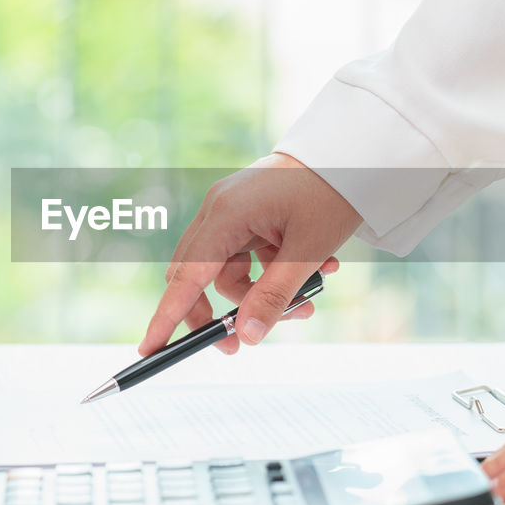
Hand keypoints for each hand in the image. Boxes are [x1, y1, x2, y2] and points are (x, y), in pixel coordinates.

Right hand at [138, 153, 361, 356]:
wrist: (354, 155)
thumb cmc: (331, 193)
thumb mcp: (307, 251)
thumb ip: (275, 296)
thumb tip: (247, 336)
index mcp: (226, 213)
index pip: (186, 275)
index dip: (167, 316)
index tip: (150, 349)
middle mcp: (219, 210)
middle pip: (199, 276)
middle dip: (223, 311)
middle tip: (240, 344)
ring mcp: (232, 211)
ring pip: (229, 272)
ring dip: (263, 294)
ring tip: (308, 303)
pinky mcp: (249, 215)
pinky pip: (248, 258)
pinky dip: (274, 274)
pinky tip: (318, 271)